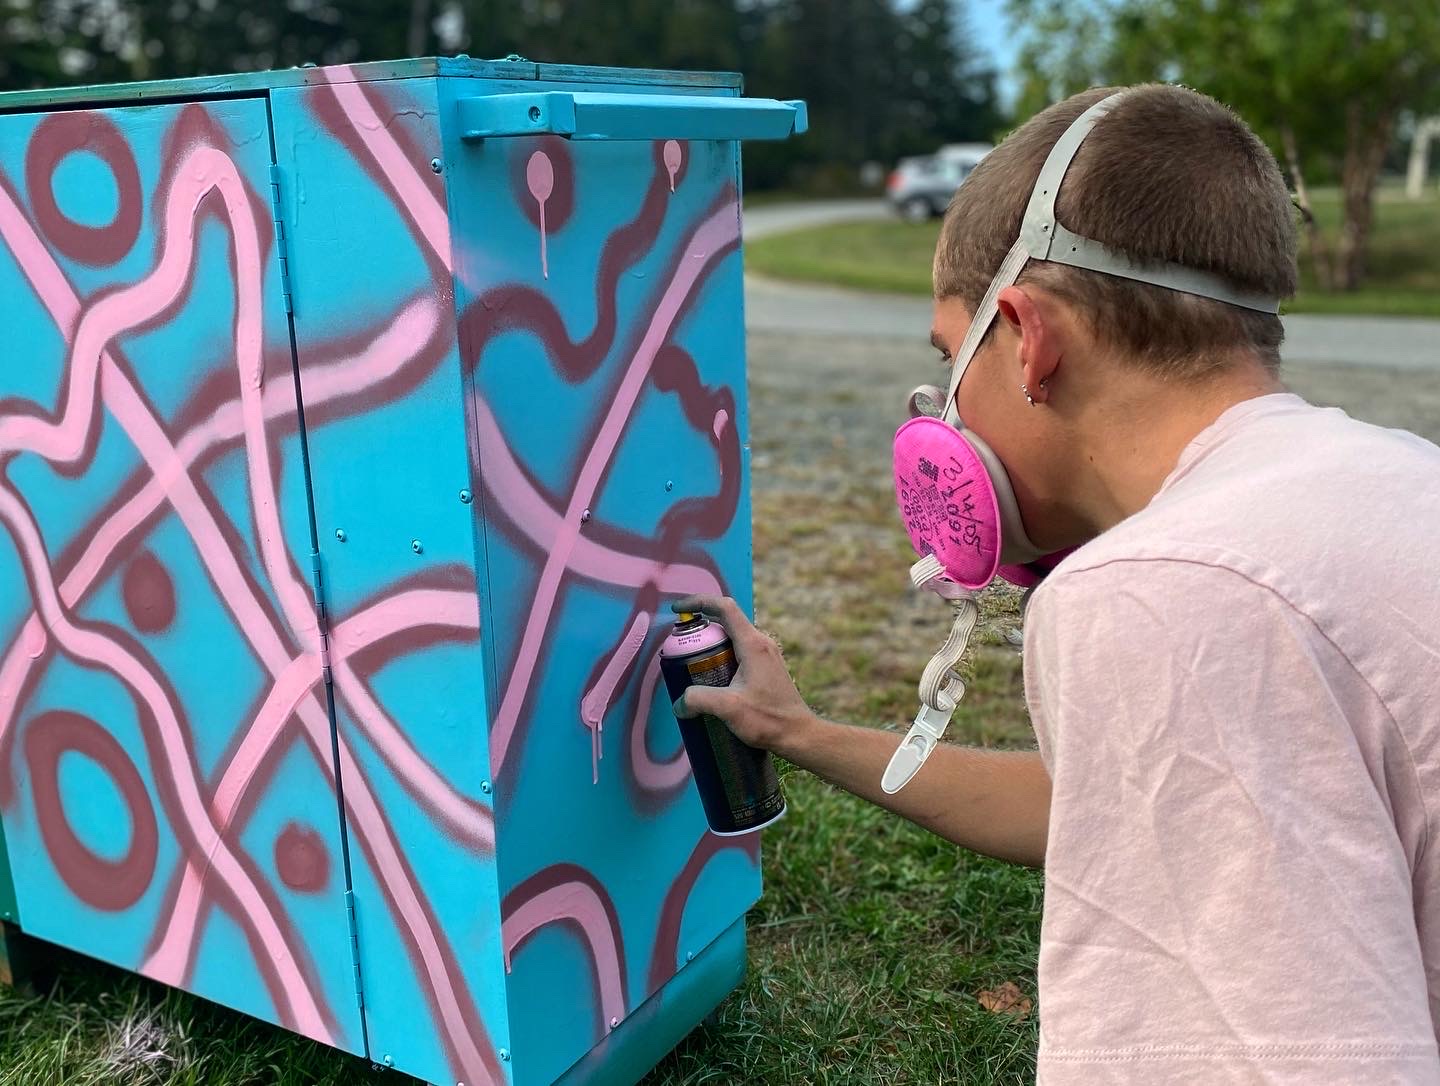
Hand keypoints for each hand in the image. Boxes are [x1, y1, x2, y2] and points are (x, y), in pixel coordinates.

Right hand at [669, 596, 817, 758]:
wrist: (798, 734)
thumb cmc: (770, 719)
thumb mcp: (729, 708)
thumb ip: (699, 700)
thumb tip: (679, 702)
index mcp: (752, 644)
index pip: (724, 607)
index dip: (698, 602)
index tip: (678, 609)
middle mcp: (761, 642)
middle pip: (725, 621)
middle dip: (700, 627)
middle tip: (680, 644)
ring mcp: (765, 654)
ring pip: (732, 636)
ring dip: (710, 643)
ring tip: (691, 664)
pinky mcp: (766, 666)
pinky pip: (739, 650)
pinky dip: (721, 655)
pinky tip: (711, 678)